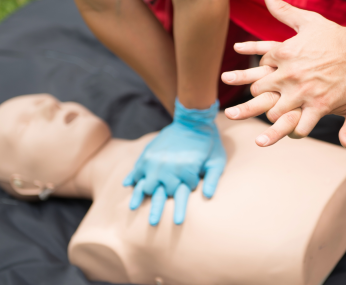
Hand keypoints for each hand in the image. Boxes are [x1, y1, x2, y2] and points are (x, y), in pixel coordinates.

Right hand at [123, 99, 225, 224]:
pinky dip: (132, 178)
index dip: (182, 200)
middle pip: (161, 194)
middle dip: (157, 208)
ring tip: (133, 208)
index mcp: (185, 171)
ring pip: (145, 185)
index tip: (180, 212)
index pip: (182, 193)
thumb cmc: (209, 143)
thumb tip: (208, 196)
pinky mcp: (148, 155)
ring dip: (140, 197)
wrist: (193, 121)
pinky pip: (136, 170)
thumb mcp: (217, 161)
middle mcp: (168, 168)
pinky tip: (128, 186)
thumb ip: (213, 179)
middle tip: (152, 223)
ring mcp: (155, 162)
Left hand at [222, 0, 345, 147]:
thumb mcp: (307, 20)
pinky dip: (296, 132)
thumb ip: (284, 10)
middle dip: (255, 102)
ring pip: (275, 113)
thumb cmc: (337, 35)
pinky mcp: (319, 105)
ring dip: (273, 121)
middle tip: (243, 112)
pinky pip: (301, 126)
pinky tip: (295, 133)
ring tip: (266, 132)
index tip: (255, 83)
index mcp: (283, 54)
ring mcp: (302, 91)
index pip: (259, 68)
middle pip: (259, 93)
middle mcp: (288, 74)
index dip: (255, 76)